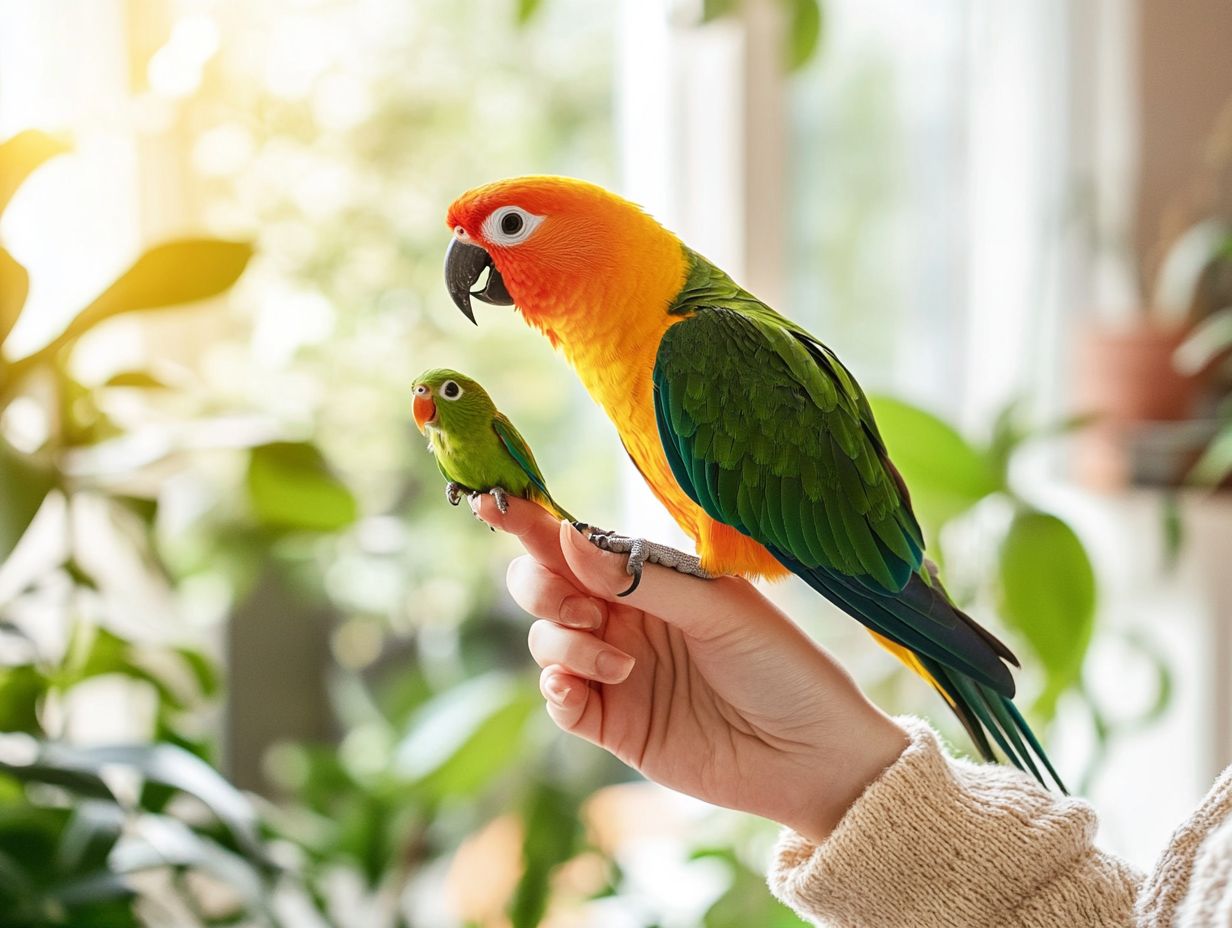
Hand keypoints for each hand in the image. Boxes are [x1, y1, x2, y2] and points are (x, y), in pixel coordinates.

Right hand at [470, 496, 907, 842]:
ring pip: (546, 640)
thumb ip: (640, 579)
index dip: (531, 522)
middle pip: (545, 586)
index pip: (579, 544)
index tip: (493, 503)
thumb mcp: (717, 610)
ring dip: (566, 644)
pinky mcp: (613, 724)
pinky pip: (559, 699)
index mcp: (652, 578)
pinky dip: (558, 689)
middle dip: (543, 588)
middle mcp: (626, 618)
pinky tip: (583, 690)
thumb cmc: (781, 667)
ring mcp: (616, 670)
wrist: (813, 758)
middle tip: (581, 610)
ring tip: (621, 666)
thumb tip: (567, 536)